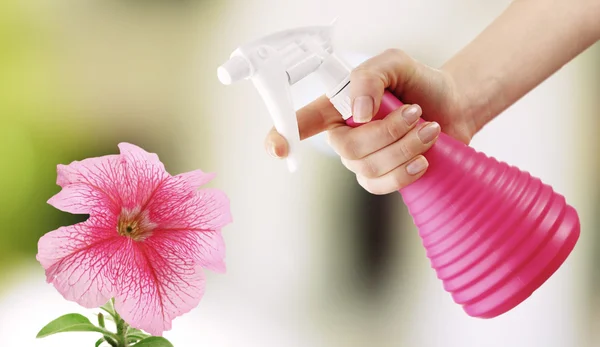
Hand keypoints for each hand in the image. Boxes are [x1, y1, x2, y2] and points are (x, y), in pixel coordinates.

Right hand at [264, 49, 475, 193]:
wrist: (451, 107)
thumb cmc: (418, 83)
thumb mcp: (395, 63)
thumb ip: (370, 77)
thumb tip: (358, 114)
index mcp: (336, 107)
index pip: (300, 122)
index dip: (281, 136)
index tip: (278, 149)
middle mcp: (343, 136)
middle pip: (348, 147)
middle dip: (388, 132)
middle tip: (416, 113)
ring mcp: (360, 160)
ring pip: (369, 166)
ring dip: (406, 147)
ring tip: (430, 129)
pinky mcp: (380, 179)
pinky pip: (381, 185)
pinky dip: (405, 173)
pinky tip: (422, 159)